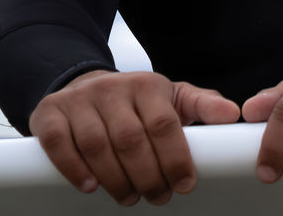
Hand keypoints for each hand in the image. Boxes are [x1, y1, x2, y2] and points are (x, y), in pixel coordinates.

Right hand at [28, 70, 240, 205]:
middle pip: (131, 139)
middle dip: (148, 175)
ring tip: (130, 198)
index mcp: (147, 85)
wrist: (83, 85)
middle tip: (158, 197)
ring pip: (97, 145)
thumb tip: (233, 114)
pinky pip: (58, 144)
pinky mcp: (49, 114)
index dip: (176, 157)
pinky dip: (74, 168)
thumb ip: (201, 105)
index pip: (164, 124)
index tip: (185, 185)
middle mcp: (112, 89)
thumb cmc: (135, 100)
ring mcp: (78, 101)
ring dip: (115, 178)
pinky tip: (90, 186)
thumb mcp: (171, 97)